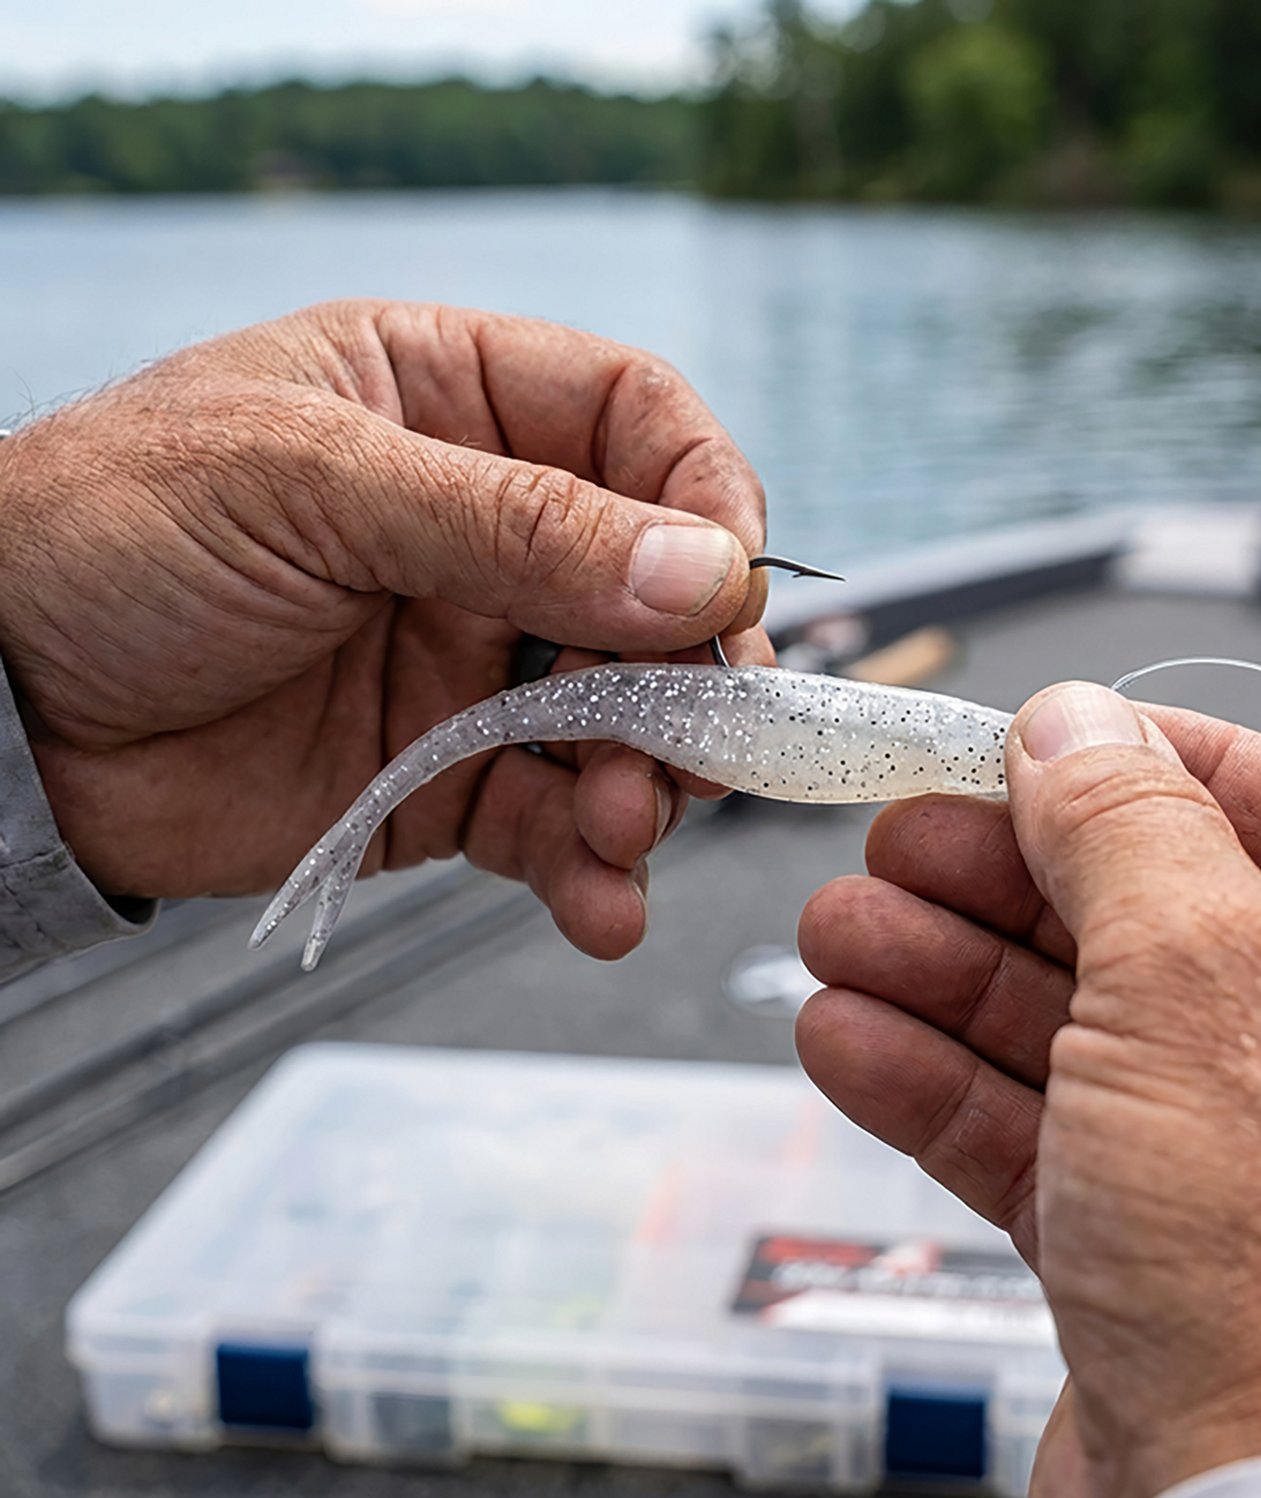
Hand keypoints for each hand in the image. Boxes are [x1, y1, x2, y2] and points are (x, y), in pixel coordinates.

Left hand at [0, 300, 768, 957]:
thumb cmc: (111, 535)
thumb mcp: (312, 486)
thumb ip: (516, 525)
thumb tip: (704, 571)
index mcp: (451, 407)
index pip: (636, 425)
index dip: (706, 495)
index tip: (728, 581)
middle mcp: (482, 534)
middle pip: (655, 590)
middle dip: (692, 670)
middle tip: (699, 738)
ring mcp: (468, 662)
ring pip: (622, 719)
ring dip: (648, 781)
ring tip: (617, 826)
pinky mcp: (442, 778)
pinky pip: (548, 821)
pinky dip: (589, 868)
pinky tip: (600, 905)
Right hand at [797, 682, 1260, 1497]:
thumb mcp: (1204, 981)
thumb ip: (1130, 828)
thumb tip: (1073, 727)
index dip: (1148, 766)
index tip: (1030, 744)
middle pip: (1150, 915)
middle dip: (1000, 878)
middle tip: (894, 840)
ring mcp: (1243, 1162)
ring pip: (1071, 1024)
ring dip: (938, 974)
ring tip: (839, 934)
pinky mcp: (1148, 1248)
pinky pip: (1032, 1129)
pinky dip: (934, 1083)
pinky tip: (850, 1037)